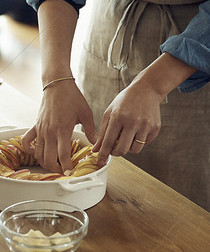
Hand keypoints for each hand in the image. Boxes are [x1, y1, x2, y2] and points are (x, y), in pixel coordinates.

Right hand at [21, 82, 97, 172]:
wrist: (57, 85)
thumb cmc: (72, 97)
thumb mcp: (86, 114)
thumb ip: (92, 131)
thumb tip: (97, 144)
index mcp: (63, 130)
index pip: (63, 155)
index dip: (66, 166)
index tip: (70, 171)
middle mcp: (49, 132)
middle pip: (48, 159)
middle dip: (55, 168)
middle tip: (63, 170)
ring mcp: (40, 130)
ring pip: (38, 154)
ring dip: (44, 162)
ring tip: (53, 165)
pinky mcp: (35, 126)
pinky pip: (27, 141)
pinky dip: (29, 150)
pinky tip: (36, 153)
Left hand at [92, 52, 196, 166]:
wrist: (147, 90)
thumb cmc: (125, 101)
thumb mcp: (109, 113)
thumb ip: (102, 132)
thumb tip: (96, 150)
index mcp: (118, 117)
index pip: (108, 142)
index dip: (103, 154)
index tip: (99, 162)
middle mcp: (133, 122)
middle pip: (121, 150)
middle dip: (115, 153)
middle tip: (113, 149)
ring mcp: (145, 126)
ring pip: (134, 150)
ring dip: (127, 148)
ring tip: (125, 138)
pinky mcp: (155, 128)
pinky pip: (144, 144)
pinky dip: (138, 142)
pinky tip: (136, 132)